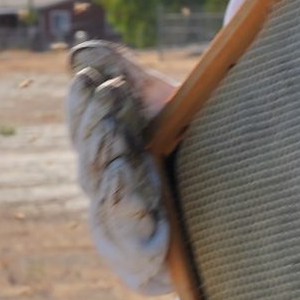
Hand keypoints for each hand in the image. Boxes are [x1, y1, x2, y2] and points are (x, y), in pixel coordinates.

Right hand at [65, 40, 174, 295]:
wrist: (217, 229)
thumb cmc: (180, 164)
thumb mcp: (159, 112)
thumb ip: (127, 79)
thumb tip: (81, 51)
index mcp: (106, 152)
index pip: (84, 124)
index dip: (83, 101)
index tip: (89, 75)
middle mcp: (105, 184)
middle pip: (88, 151)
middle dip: (95, 120)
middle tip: (108, 92)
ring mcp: (117, 216)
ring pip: (100, 183)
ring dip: (104, 153)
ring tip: (113, 128)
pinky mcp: (136, 248)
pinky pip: (123, 223)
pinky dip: (122, 198)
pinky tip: (123, 171)